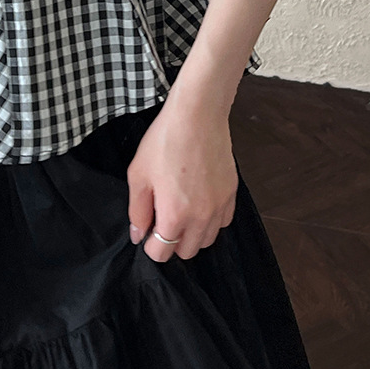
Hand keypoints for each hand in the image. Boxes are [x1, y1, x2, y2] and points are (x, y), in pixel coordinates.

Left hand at [126, 92, 237, 261]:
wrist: (198, 115)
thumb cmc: (165, 140)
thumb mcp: (138, 174)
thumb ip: (137, 211)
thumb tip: (139, 235)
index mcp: (174, 215)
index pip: (162, 253)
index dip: (150, 245)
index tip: (147, 231)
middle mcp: (201, 217)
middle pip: (186, 252)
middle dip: (171, 242)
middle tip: (163, 219)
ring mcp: (220, 206)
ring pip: (207, 240)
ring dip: (192, 234)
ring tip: (182, 211)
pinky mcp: (231, 193)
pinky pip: (223, 223)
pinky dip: (211, 221)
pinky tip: (200, 203)